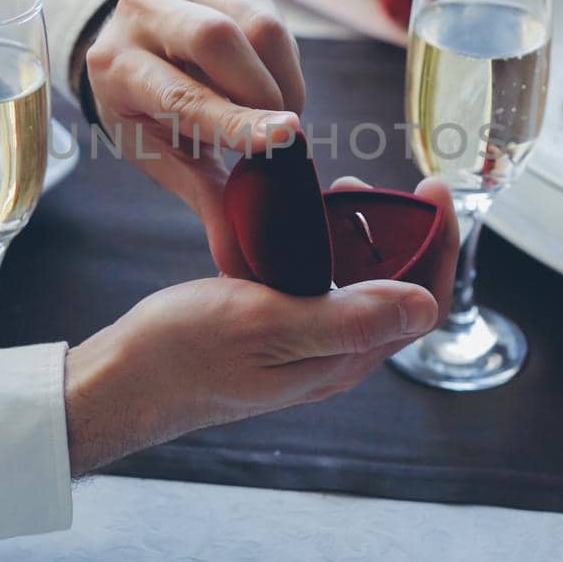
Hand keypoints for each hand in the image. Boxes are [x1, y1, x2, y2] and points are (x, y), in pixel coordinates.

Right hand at [63, 177, 456, 474]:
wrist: (124, 379)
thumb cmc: (185, 353)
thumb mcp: (267, 323)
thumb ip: (347, 318)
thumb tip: (424, 305)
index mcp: (341, 358)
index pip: (422, 303)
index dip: (438, 245)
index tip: (434, 190)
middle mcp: (332, 354)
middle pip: (397, 290)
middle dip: (402, 232)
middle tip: (378, 182)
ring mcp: (304, 343)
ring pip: (357, 284)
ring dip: (361, 235)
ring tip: (340, 190)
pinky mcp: (275, 328)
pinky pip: (318, 284)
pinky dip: (321, 246)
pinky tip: (298, 219)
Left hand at [85, 0, 304, 276]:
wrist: (132, 41)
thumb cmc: (146, 109)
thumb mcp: (159, 153)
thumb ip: (204, 197)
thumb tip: (237, 259)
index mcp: (115, 66)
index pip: (183, 94)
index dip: (238, 119)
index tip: (287, 138)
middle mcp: (143, 14)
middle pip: (219, 39)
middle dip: (264, 93)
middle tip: (283, 137)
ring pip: (256, 22)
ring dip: (283, 77)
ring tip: (279, 114)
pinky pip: (272, 14)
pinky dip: (286, 60)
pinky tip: (273, 86)